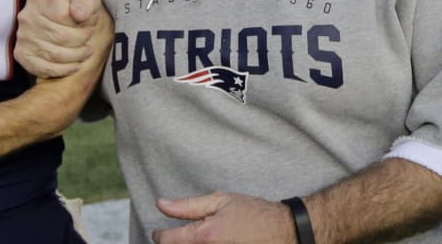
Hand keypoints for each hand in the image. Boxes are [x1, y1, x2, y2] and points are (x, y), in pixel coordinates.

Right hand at [14, 0, 107, 77]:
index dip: (81, 24)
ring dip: (76, 56)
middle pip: (59, 36)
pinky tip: (75, 65)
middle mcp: (26, 16)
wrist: (63, 17)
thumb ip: (84, 1)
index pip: (63, 15)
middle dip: (80, 41)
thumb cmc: (75, 6)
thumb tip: (79, 13)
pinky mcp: (22, 54)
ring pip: (54, 54)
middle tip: (90, 40)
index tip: (91, 25)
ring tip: (86, 51)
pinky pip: (44, 68)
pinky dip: (64, 70)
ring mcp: (22, 36)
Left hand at [151, 192, 296, 243]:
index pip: (166, 241)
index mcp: (206, 235)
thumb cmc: (253, 213)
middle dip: (175, 243)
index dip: (159, 235)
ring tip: (198, 240)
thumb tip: (161, 204)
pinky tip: (209, 243)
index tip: (160, 231)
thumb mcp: (220, 200)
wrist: (283, 230)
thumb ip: (188, 205)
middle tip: (178, 237)